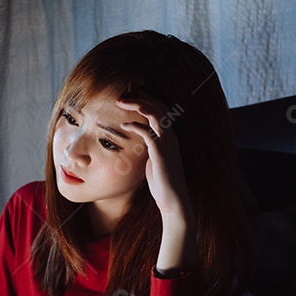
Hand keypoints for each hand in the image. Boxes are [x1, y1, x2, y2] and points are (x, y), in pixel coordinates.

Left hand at [117, 92, 191, 221]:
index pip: (162, 111)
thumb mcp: (154, 161)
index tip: (133, 94)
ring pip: (157, 115)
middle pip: (160, 108)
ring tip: (122, 102)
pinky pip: (149, 133)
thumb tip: (141, 142)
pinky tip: (125, 125)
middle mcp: (171, 138)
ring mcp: (168, 145)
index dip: (148, 100)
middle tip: (123, 95)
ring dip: (139, 105)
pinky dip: (136, 126)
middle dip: (141, 98)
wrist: (173, 201)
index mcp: (169, 139)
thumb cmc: (163, 184)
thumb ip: (149, 149)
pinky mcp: (161, 154)